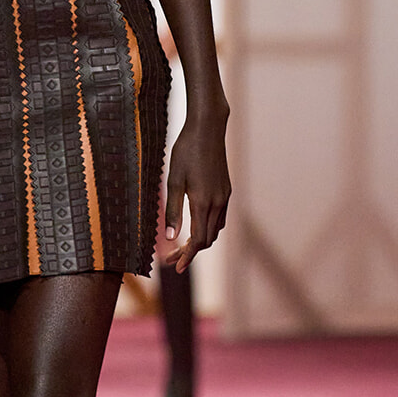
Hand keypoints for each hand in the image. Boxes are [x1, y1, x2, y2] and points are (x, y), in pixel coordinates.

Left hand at [162, 113, 230, 272]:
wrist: (208, 129)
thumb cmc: (186, 151)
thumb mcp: (173, 180)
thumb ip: (174, 211)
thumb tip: (171, 238)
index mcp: (203, 202)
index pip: (199, 241)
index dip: (187, 256)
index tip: (176, 267)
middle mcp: (218, 203)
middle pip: (208, 239)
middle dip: (190, 252)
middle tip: (171, 259)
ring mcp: (224, 196)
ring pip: (215, 230)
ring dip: (200, 241)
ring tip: (181, 246)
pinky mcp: (226, 190)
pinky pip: (220, 218)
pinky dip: (209, 228)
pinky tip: (196, 226)